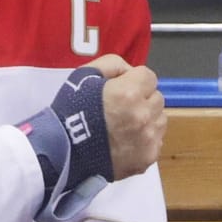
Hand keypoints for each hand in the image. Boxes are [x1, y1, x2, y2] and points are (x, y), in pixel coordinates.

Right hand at [82, 53, 165, 179]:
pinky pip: (156, 140)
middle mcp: (143, 115)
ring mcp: (148, 138)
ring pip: (159, 119)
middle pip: (156, 97)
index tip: (122, 88)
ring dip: (147, 118)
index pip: (148, 77)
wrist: (62, 153)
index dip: (134, 80)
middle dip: (142, 99)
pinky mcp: (148, 157)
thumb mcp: (84, 76)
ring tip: (124, 125)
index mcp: (129, 93)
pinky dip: (145, 138)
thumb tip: (130, 70)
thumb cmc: (70, 112)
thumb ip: (112, 64)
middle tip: (121, 108)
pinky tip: (126, 140)